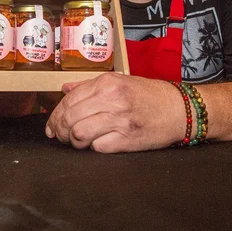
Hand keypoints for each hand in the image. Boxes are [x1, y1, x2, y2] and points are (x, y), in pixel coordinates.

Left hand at [45, 73, 186, 152]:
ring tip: (77, 142)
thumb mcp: (119, 81)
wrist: (179, 109)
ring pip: (80, 134)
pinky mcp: (128, 139)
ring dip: (74, 141)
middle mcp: (112, 99)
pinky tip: (96, 145)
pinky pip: (98, 147)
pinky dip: (93, 148)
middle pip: (70, 118)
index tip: (51, 126)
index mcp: (107, 83)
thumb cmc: (149, 95)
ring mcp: (120, 120)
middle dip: (60, 131)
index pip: (69, 100)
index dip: (55, 116)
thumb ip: (89, 86)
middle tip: (60, 137)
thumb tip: (65, 90)